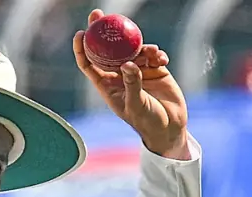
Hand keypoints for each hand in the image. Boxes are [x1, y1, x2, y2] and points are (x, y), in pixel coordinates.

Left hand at [73, 9, 190, 159]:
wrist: (170, 127)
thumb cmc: (148, 122)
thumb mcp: (137, 106)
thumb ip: (132, 85)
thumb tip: (127, 64)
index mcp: (107, 85)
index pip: (89, 64)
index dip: (82, 49)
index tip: (81, 33)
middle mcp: (120, 75)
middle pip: (107, 49)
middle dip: (103, 31)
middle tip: (100, 14)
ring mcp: (137, 70)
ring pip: (133, 48)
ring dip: (140, 46)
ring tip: (151, 53)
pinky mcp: (155, 69)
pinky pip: (153, 54)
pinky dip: (157, 53)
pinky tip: (162, 59)